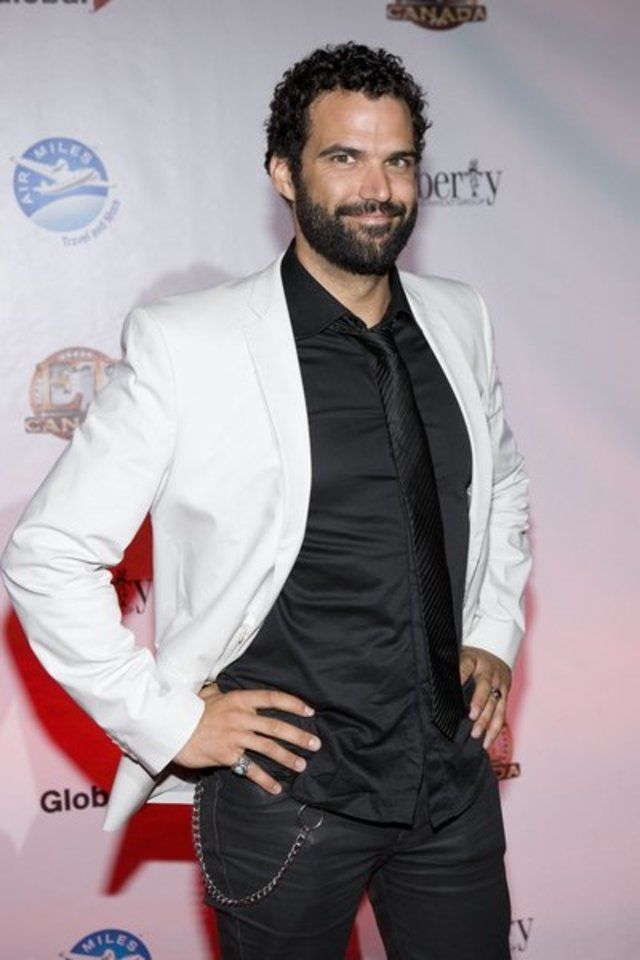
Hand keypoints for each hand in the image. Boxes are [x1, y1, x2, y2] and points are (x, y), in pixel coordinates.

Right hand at [173, 682, 320, 794]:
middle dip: (299, 736)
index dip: (293, 704)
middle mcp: (240, 716)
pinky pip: (250, 768)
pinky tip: (276, 788)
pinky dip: (265, 780)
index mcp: (239, 699)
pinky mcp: (227, 756)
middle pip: (276, 726)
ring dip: (288, 758)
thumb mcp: (208, 694)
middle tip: (315, 744)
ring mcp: (235, 737)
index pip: (272, 698)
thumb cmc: (190, 710)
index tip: (310, 712)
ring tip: (302, 765)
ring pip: (268, 748)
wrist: (171, 728)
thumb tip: (223, 687)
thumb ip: (222, 692)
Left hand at [459, 647, 511, 749]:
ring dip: (486, 721)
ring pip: (495, 704)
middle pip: (485, 687)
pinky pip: (501, 715)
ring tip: (476, 735)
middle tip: (471, 716)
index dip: (461, 675)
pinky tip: (486, 742)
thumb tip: (430, 681)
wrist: (497, 654)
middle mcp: (489, 672)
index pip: (466, 666)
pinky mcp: (505, 696)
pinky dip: (495, 730)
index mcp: (474, 660)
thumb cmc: (471, 659)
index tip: (452, 686)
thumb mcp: (460, 656)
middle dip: (479, 702)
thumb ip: (449, 668)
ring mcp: (499, 685)